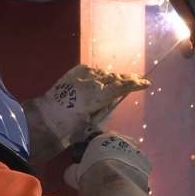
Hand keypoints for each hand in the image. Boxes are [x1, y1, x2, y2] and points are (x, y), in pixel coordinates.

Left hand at [23, 63, 148, 164]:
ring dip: (112, 77)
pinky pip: (90, 70)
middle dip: (129, 78)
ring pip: (103, 73)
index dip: (136, 84)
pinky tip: (99, 75)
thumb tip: (111, 101)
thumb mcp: (91, 122)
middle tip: (139, 78)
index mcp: (99, 95)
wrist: (47, 115)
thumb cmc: (70, 125)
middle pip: (115, 77)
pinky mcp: (74, 73)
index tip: (146, 83)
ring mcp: (83, 75)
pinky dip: (97, 74)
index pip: (122, 87)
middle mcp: (94, 82)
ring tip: (119, 79)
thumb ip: (104, 110)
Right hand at [64, 131, 152, 195]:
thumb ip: (74, 170)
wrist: (113, 186)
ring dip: (126, 164)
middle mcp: (123, 140)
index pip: (98, 138)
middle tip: (108, 168)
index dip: (95, 149)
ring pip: (131, 156)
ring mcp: (137, 151)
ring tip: (120, 178)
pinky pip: (140, 169)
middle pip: (118, 145)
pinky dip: (135, 175)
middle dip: (113, 154)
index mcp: (104, 137)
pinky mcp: (147, 165)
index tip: (93, 158)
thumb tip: (71, 172)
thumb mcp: (75, 173)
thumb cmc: (91, 175)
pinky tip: (130, 185)